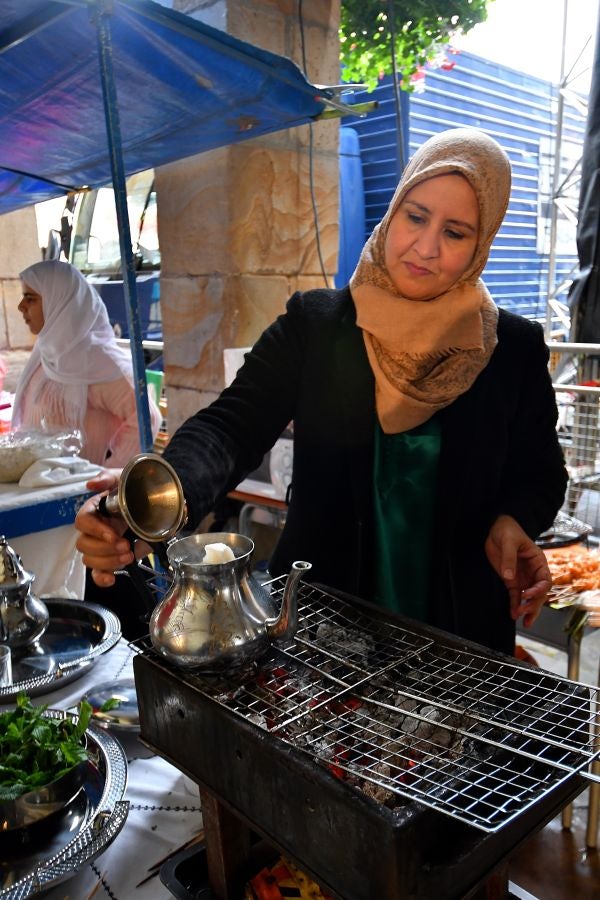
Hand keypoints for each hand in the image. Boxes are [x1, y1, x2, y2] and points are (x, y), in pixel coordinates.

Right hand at [75, 468, 133, 587]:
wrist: (161, 506)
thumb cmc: (140, 490)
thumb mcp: (125, 479)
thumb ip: (109, 478)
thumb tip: (92, 484)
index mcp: (95, 510)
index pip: (83, 521)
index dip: (95, 530)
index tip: (113, 534)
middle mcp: (95, 529)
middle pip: (84, 544)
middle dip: (105, 548)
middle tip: (126, 545)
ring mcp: (102, 545)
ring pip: (90, 559)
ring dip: (108, 561)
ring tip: (129, 555)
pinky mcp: (112, 559)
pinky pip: (98, 573)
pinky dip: (102, 578)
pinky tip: (112, 578)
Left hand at [484, 514, 550, 626]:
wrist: (495, 528)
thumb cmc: (508, 531)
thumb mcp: (509, 541)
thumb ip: (509, 558)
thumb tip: (509, 577)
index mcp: (538, 562)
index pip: (545, 580)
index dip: (538, 590)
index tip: (526, 594)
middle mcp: (533, 572)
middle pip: (539, 593)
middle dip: (533, 605)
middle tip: (523, 612)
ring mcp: (523, 578)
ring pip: (529, 598)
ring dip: (527, 609)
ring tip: (523, 621)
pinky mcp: (511, 580)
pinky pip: (515, 596)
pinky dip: (514, 605)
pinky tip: (513, 614)